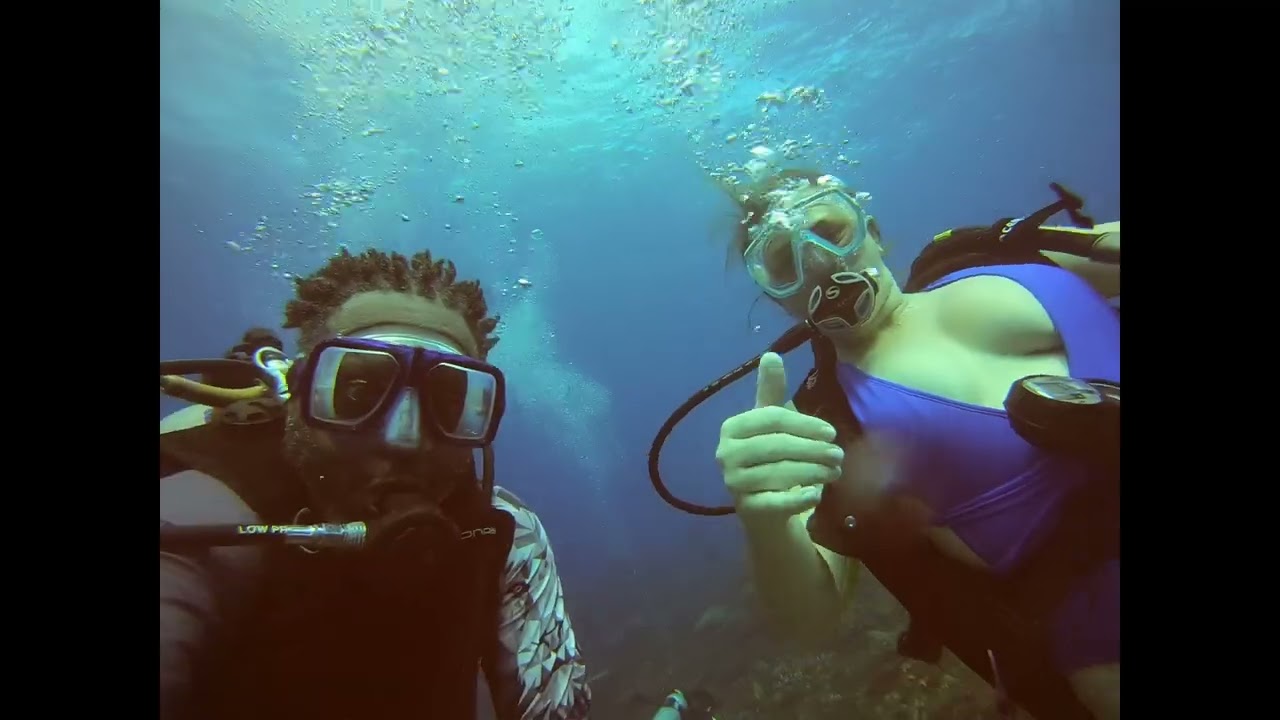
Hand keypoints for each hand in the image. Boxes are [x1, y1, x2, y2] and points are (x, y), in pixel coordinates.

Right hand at [715, 352, 844, 522]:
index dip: (805, 424)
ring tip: (835, 471)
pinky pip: (779, 502)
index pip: (772, 419)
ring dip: (814, 472)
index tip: (832, 432)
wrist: (760, 509)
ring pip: (781, 473)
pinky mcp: (747, 508)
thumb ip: (771, 391)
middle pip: (777, 446)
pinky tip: (818, 494)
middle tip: (839, 455)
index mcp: (732, 428)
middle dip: (813, 449)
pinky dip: (802, 497)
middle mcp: (726, 454)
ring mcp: (734, 483)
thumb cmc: (768, 458)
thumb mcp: (770, 423)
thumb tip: (771, 354)